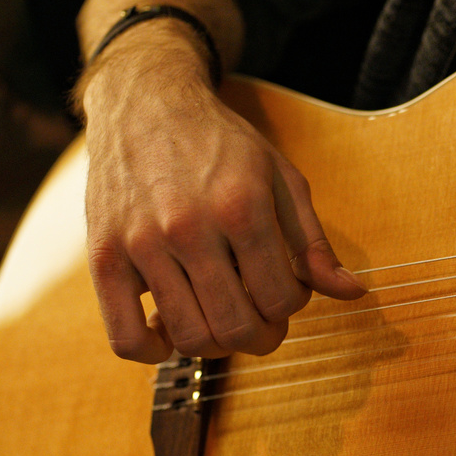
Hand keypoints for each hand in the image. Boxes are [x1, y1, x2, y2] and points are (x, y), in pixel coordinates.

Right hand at [83, 50, 364, 363]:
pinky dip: (155, 352)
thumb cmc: (222, 145)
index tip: (286, 289)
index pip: (282, 299)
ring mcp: (140, 244)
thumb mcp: (281, 180)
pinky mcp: (103, 257)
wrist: (145, 103)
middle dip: (263, 336)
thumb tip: (353, 292)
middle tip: (263, 322)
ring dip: (216, 344)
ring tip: (222, 317)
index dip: (293, 305)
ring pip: (189, 337)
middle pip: (237, 328)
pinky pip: (126, 338)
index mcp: (242, 206)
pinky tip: (172, 333)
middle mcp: (189, 227)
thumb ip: (314, 243)